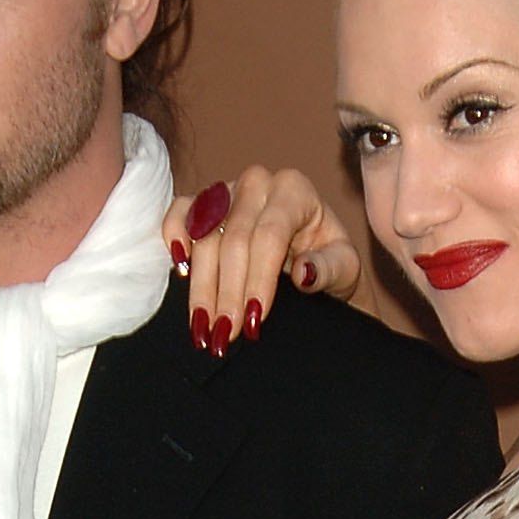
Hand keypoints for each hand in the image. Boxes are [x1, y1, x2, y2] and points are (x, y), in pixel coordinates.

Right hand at [163, 166, 364, 353]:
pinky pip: (181, 211)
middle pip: (233, 239)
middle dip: (228, 293)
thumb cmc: (329, 261)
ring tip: (203, 327)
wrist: (312, 258)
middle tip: (225, 335)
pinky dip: (174, 236)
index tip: (253, 318)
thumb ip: (330, 268)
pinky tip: (180, 270)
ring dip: (201, 286)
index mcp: (295, 190)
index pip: (269, 235)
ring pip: (204, 235)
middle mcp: (258, 183)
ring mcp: (228, 190)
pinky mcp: (204, 202)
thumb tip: (305, 273)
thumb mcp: (345, 268)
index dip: (258, 279)